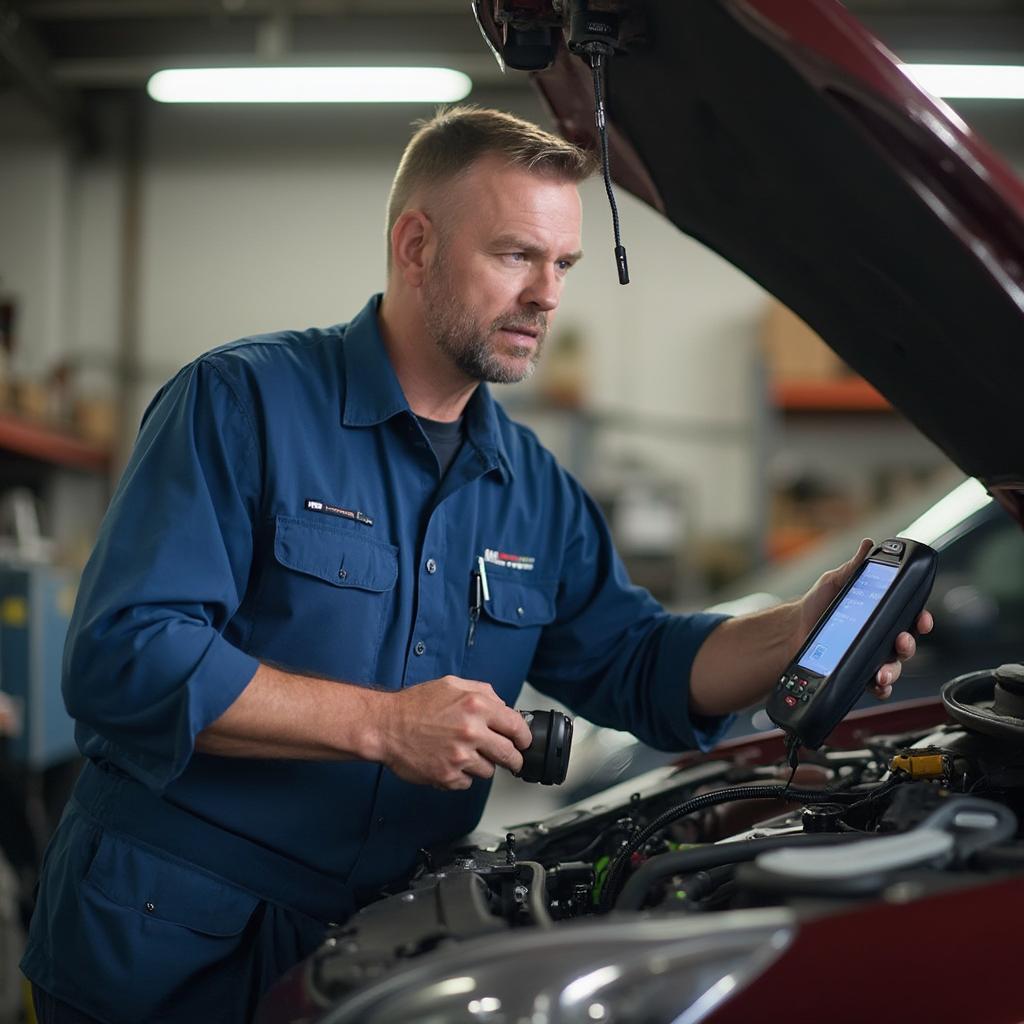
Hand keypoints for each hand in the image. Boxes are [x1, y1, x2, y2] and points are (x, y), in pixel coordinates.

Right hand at [378, 676, 533, 789]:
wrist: (385, 726)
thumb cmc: (414, 705)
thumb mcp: (452, 684)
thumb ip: (483, 692)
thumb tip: (503, 707)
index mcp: (476, 706)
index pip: (516, 726)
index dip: (524, 737)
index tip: (523, 741)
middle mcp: (471, 732)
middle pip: (509, 755)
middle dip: (513, 758)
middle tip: (510, 758)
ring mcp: (460, 757)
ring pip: (489, 770)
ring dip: (482, 765)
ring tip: (464, 753)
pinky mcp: (448, 777)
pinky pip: (468, 782)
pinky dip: (462, 776)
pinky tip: (449, 762)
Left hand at [797, 538, 933, 701]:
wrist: (792, 631)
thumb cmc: (816, 606)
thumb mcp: (835, 582)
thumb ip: (854, 567)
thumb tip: (868, 545)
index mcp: (879, 613)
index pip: (908, 616)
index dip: (920, 618)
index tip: (921, 618)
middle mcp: (879, 635)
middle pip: (907, 643)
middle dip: (909, 644)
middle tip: (900, 641)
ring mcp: (870, 655)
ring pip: (895, 666)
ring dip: (895, 669)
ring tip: (883, 670)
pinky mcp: (858, 672)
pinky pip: (878, 684)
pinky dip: (882, 687)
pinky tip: (877, 683)